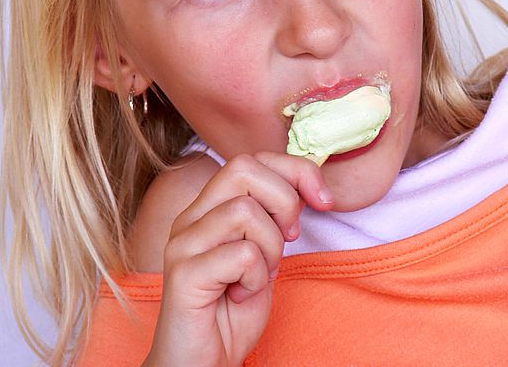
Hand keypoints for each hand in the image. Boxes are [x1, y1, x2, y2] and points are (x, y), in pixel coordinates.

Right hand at [143, 151, 334, 366]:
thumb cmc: (234, 309)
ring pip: (245, 212)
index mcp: (208, 208)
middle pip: (243, 168)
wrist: (203, 361)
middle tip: (289, 239)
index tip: (324, 200)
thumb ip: (275, 216)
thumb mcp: (266, 252)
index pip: (252, 159)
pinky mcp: (184, 275)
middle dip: (284, 201)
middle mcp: (190, 218)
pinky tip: (243, 295)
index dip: (296, 170)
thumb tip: (309, 184)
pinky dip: (257, 278)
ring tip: (260, 275)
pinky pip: (241, 255)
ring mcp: (183, 244)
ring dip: (271, 248)